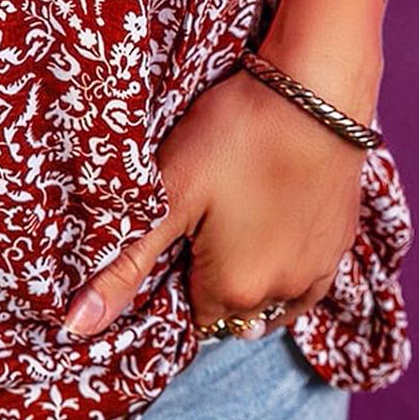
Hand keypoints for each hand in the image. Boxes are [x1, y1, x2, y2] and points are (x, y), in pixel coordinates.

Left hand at [60, 66, 364, 339]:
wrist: (313, 93)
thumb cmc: (234, 137)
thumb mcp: (170, 194)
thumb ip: (124, 264)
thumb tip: (77, 326)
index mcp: (235, 289)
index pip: (194, 315)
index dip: (176, 279)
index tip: (172, 241)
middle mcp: (282, 294)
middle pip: (233, 309)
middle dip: (211, 281)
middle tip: (198, 226)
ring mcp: (319, 270)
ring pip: (272, 299)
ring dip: (251, 277)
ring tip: (232, 224)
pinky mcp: (341, 243)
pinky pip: (308, 281)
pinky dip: (287, 268)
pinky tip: (272, 232)